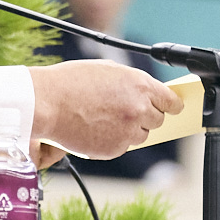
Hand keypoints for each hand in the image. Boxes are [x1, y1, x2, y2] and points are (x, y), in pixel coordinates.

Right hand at [31, 61, 180, 158]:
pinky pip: (122, 147)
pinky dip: (112, 141)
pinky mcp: (114, 149)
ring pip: (140, 136)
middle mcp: (139, 110)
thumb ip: (132, 84)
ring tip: (105, 119)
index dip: (171, 105)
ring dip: (129, 130)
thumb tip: (147, 94)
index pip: (171, 101)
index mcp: (141, 87)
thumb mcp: (109, 71)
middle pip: (157, 120)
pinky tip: (95, 129)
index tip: (172, 108)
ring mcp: (127, 132)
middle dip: (146, 117)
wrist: (47, 102)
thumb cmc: (72, 82)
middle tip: (126, 112)